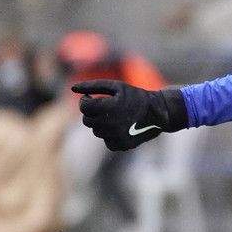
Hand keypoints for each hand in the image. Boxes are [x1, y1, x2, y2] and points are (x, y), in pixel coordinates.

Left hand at [72, 79, 187, 150]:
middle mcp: (110, 123)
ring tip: (114, 116)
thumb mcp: (116, 86)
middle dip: (92, 112)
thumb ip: (93, 85)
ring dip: (101, 123)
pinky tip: (120, 126)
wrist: (158, 113)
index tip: (91, 98)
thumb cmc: (135, 96)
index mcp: (108, 107)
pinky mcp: (122, 145)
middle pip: (87, 121)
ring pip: (96, 131)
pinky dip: (110, 134)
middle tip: (102, 107)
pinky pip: (106, 141)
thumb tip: (72, 88)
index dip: (85, 101)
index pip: (84, 107)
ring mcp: (116, 136)